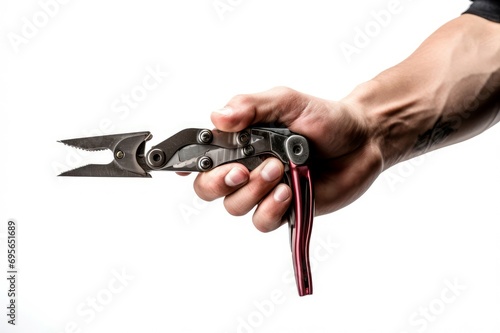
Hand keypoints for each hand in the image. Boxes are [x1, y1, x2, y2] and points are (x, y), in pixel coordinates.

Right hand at [193, 87, 383, 231]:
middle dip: (218, 182)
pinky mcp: (284, 210)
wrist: (362, 140)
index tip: (179, 164)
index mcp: (240, 141)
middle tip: (240, 170)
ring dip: (253, 190)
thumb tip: (217, 117)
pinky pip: (263, 221)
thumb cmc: (323, 118)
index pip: (202, 154)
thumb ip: (252, 107)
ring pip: (235, 206)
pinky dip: (270, 208)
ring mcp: (264, 191)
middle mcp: (247, 168)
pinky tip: (287, 192)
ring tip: (278, 170)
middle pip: (208, 188)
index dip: (185, 162)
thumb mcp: (287, 102)